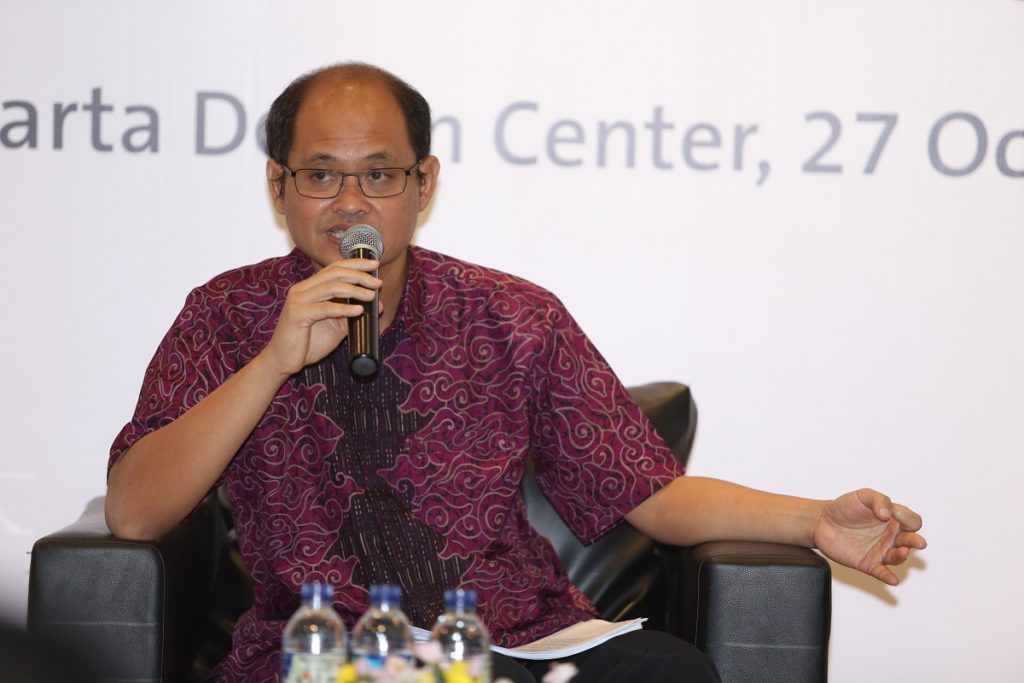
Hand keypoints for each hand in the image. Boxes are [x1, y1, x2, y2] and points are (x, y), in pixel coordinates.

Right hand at [260, 258, 381, 376]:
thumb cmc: (308, 343)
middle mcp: (302, 289)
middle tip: (377, 282)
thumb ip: (354, 313)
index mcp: (309, 287)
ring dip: (355, 289)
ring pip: (331, 287)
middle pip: (334, 273)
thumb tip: (378, 305)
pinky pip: (325, 308)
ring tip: (371, 295)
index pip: (334, 268)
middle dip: (359, 275)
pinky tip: (358, 310)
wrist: (284, 361)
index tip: (375, 264)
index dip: (355, 264)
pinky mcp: (297, 314)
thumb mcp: (336, 325)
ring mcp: (298, 300)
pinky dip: (344, 308)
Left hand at [812, 488, 925, 585]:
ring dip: (902, 556)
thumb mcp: (863, 496)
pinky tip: (893, 580)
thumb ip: (879, 501)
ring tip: (902, 552)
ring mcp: (881, 551)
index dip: (908, 518)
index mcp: (894, 519)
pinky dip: (888, 577)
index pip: (912, 521)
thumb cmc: (845, 507)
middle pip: (910, 540)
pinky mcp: (869, 563)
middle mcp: (891, 536)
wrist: (822, 521)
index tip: (895, 513)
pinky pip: (882, 572)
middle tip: (920, 542)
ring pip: (898, 557)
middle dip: (916, 541)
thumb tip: (888, 515)